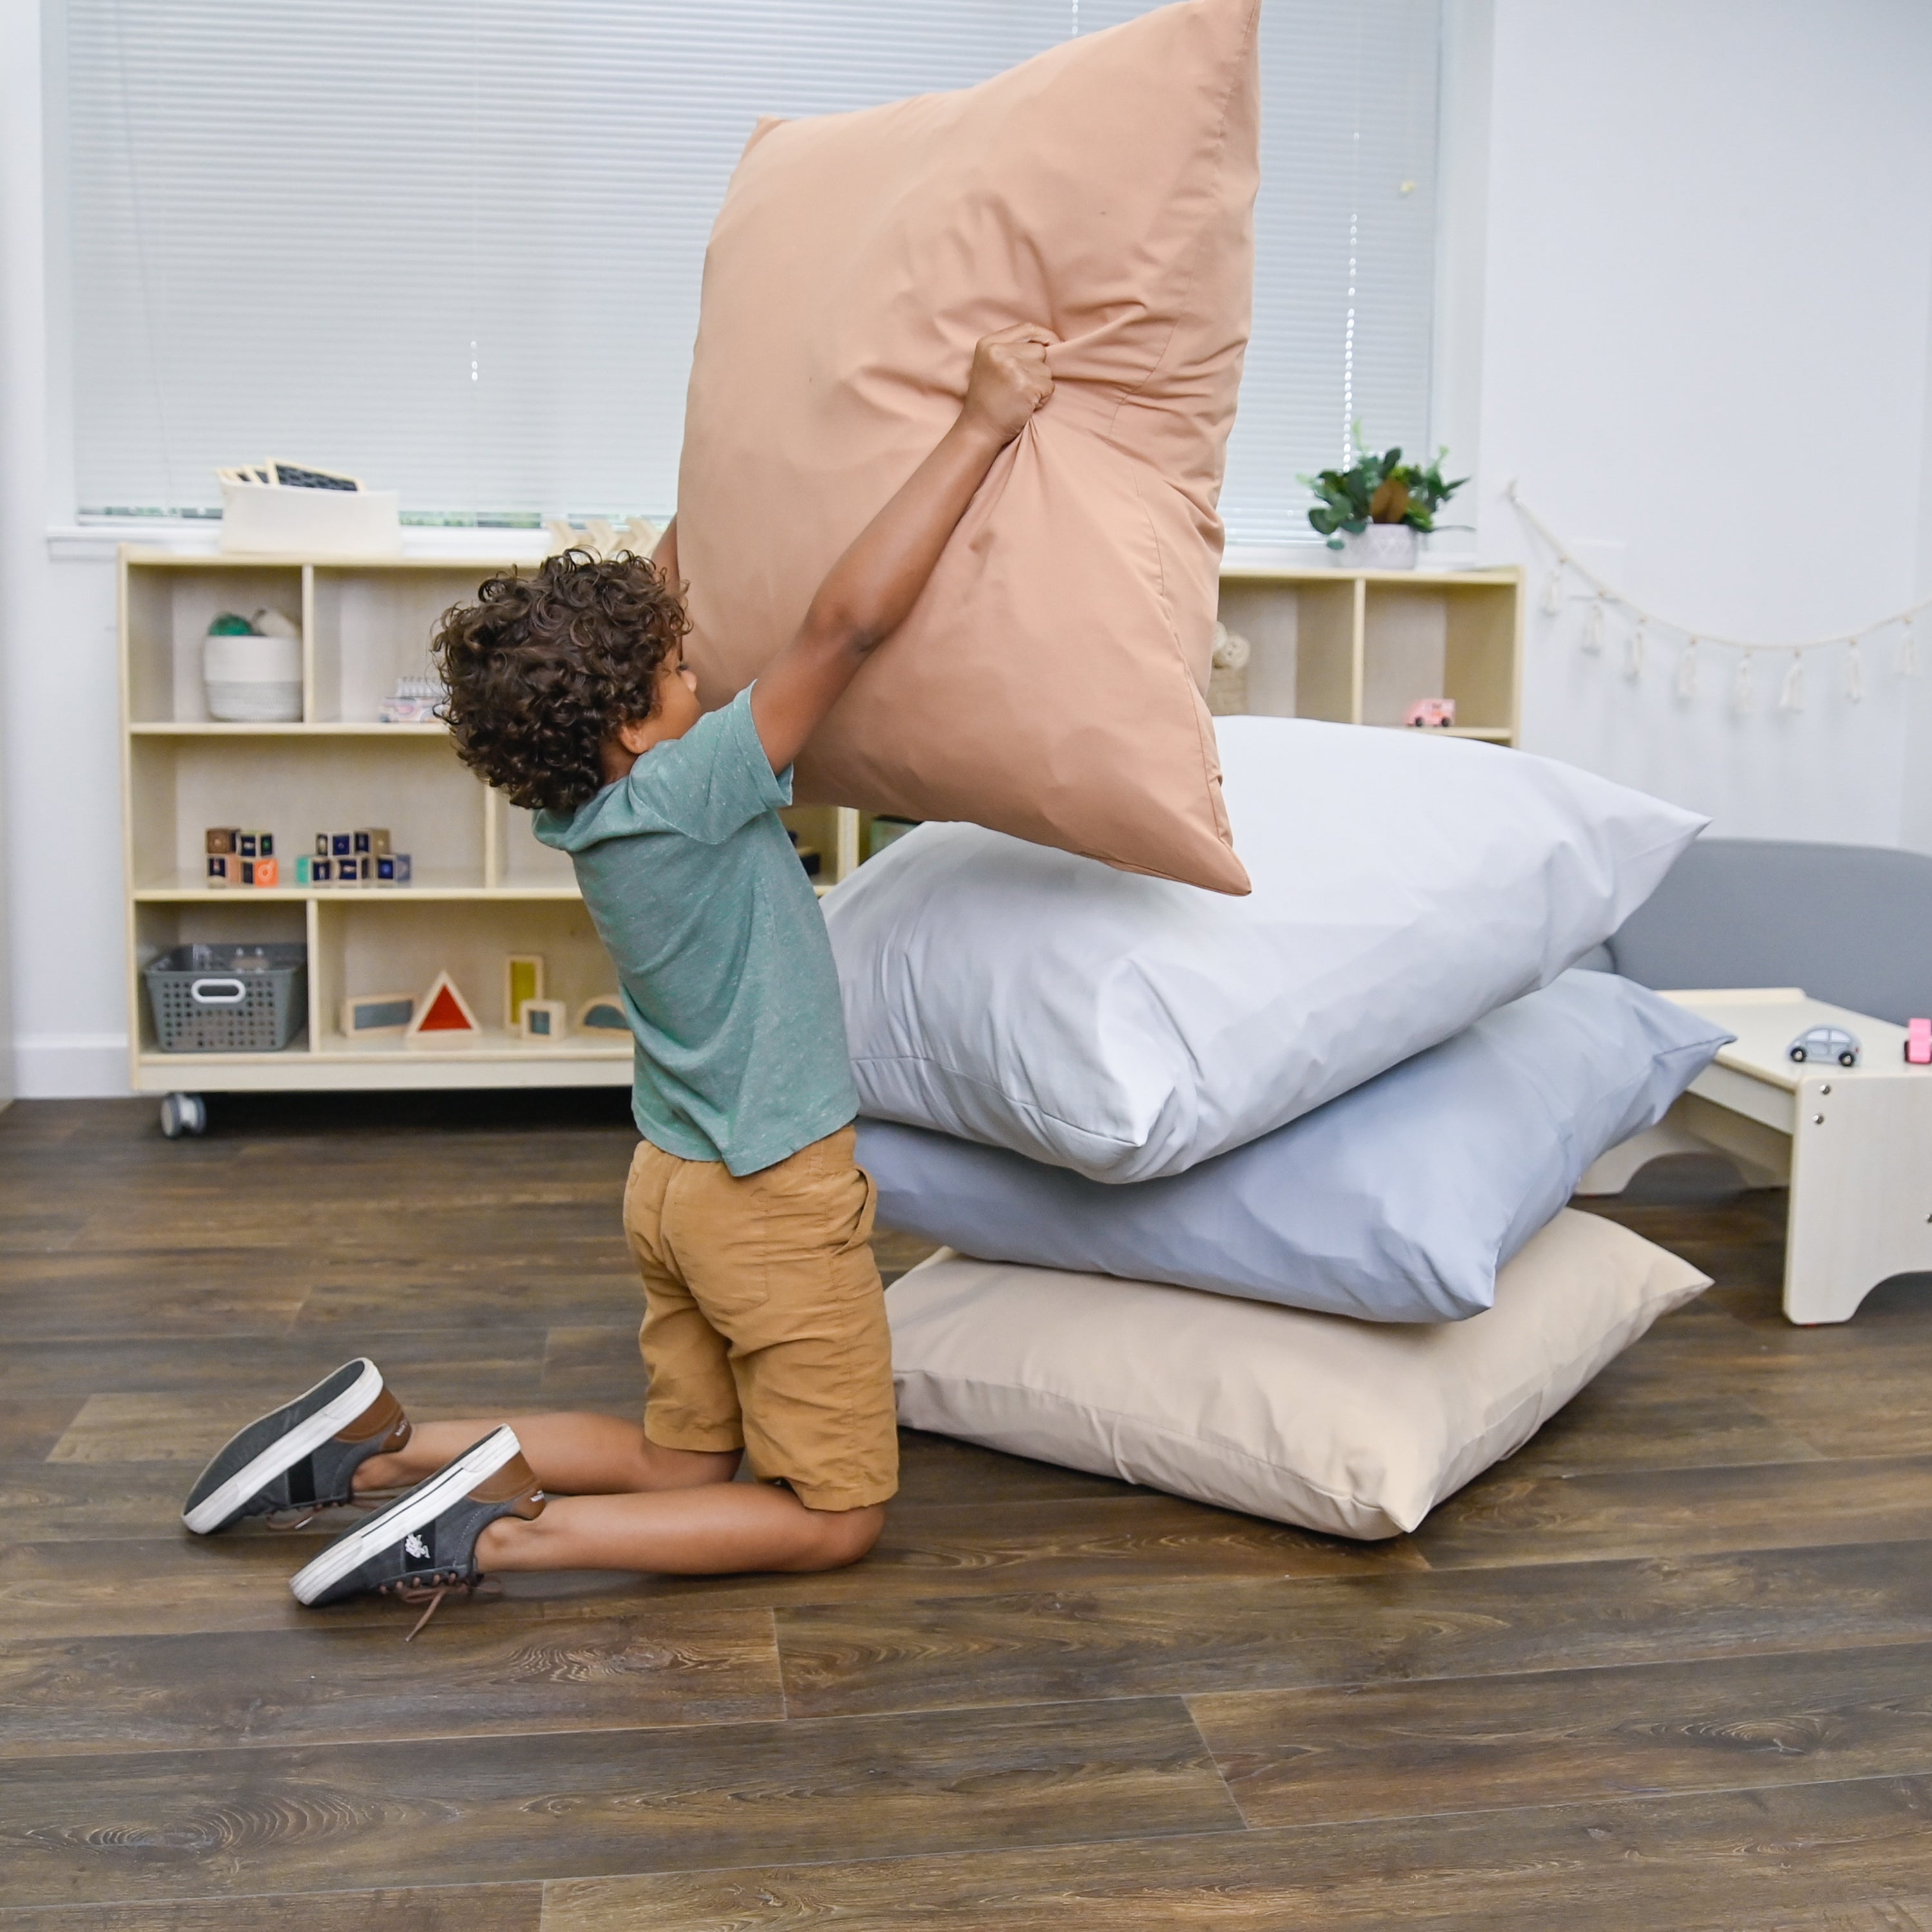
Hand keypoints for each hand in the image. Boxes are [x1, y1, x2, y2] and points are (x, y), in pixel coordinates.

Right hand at [959, 324, 1056, 444]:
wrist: (979, 429)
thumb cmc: (988, 399)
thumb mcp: (990, 364)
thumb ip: (1012, 349)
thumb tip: (1050, 342)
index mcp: (989, 343)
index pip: (1026, 328)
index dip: (1045, 335)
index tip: (1055, 343)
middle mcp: (999, 352)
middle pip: (1039, 351)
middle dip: (1037, 369)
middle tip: (1020, 386)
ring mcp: (1012, 369)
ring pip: (1046, 370)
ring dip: (1040, 385)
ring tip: (1020, 396)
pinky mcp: (1025, 387)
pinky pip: (1049, 387)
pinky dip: (1042, 398)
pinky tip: (1025, 405)